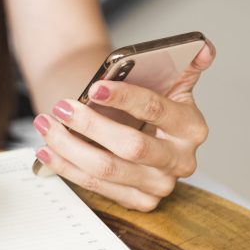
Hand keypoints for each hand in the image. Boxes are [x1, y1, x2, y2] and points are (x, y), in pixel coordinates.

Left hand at [32, 41, 214, 211]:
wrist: (138, 133)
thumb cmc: (146, 106)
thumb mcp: (168, 83)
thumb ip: (183, 63)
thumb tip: (204, 48)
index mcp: (191, 127)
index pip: (156, 110)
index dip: (124, 98)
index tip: (94, 87)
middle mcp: (180, 160)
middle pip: (131, 146)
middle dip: (91, 125)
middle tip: (61, 107)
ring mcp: (160, 185)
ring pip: (107, 169)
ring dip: (69, 147)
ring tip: (46, 125)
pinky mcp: (140, 201)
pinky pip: (96, 187)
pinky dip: (67, 167)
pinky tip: (47, 151)